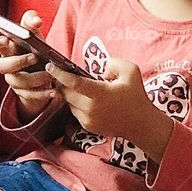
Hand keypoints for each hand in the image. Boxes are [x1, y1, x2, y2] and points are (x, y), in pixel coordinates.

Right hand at [0, 9, 56, 117]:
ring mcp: (14, 80)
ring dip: (34, 78)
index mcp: (6, 48)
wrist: (43, 70)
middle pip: (1, 66)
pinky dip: (42, 94)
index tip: (5, 39)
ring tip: (50, 74)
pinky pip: (29, 96)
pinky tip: (53, 91)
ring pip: (17, 82)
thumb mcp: (33, 32)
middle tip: (34, 57)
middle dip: (17, 61)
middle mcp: (6, 65)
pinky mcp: (24, 93)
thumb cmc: (34, 47)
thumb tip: (36, 20)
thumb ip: (31, 21)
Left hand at [44, 55, 171, 159]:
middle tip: (63, 74)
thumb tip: (101, 69)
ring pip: (69, 103)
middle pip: (66, 93)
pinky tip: (86, 98)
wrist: (141, 124)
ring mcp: (88, 120)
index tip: (50, 66)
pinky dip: (77, 103)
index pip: (74, 83)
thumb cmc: (136, 96)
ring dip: (70, 94)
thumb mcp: (131, 71)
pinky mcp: (88, 127)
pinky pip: (75, 111)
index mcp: (100, 94)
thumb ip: (114, 63)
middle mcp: (91, 108)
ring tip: (79, 86)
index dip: (59, 74)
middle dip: (62, 83)